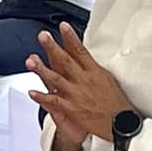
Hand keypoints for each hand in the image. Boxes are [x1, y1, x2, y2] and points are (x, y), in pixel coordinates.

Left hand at [27, 23, 133, 145]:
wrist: (121, 124)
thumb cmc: (118, 103)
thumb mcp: (109, 79)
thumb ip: (94, 68)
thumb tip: (86, 59)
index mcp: (94, 71)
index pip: (80, 50)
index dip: (71, 37)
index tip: (63, 26)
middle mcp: (84, 80)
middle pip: (65, 60)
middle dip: (52, 47)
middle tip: (43, 36)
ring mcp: (76, 94)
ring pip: (56, 78)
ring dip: (42, 69)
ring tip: (31, 60)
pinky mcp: (72, 109)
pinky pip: (54, 101)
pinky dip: (42, 97)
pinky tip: (32, 91)